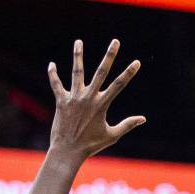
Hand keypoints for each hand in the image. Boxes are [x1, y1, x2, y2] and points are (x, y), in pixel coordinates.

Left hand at [48, 38, 145, 158]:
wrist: (68, 151)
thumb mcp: (112, 136)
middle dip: (110, 56)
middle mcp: (88, 98)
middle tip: (116, 41)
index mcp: (102, 105)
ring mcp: (74, 98)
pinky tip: (52, 64)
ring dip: (78, 56)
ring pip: (77, 72)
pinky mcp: (61, 102)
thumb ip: (127, 125)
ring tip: (78, 41)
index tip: (137, 62)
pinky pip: (56, 85)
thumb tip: (143, 119)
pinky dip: (53, 74)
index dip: (129, 73)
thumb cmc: (91, 145)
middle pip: (101, 72)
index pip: (119, 85)